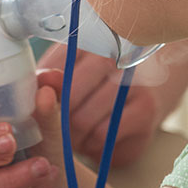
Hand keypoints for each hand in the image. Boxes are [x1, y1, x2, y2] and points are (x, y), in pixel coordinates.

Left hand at [38, 46, 158, 165]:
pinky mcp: (145, 107)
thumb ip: (48, 79)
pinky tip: (92, 141)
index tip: (43, 108)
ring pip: (82, 119)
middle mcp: (109, 55)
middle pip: (66, 97)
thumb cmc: (94, 89)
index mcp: (85, 42)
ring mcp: (130, 80)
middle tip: (57, 128)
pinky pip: (103, 133)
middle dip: (57, 120)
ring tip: (74, 137)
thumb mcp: (67, 78)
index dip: (43, 98)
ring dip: (73, 137)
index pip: (52, 74)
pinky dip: (92, 145)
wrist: (141, 99)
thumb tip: (42, 80)